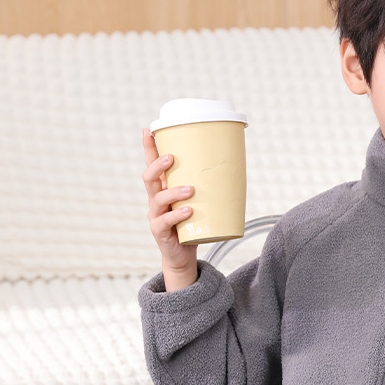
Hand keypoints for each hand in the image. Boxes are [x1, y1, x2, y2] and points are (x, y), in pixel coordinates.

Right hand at [142, 128, 197, 289]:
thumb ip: (209, 187)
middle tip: (171, 157)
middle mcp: (155, 200)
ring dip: (174, 192)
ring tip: (190, 190)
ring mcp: (155, 216)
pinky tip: (188, 211)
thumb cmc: (194, 225)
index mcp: (163, 189)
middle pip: (148, 178)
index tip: (148, 130)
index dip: (148, 148)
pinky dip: (177, 215)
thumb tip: (236, 166)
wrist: (184, 255)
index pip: (152, 165)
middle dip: (157, 165)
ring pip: (158, 199)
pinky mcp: (159, 232)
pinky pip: (165, 221)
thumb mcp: (200, 202)